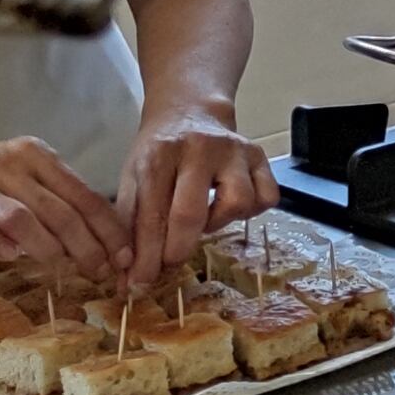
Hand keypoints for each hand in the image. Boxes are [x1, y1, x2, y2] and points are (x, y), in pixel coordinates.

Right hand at [0, 137, 130, 279]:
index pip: (84, 194)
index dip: (109, 229)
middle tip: (101, 272)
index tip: (126, 257)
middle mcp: (7, 164)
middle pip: (60, 211)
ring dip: (48, 249)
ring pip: (23, 220)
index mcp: (34, 154)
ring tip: (61, 268)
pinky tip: (10, 258)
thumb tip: (104, 244)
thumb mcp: (22, 183)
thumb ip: (57, 204)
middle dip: (88, 247)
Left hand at [119, 102, 275, 288]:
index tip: (139, 284)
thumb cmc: (158, 152)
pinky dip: (249, 211)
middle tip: (169, 265)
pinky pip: (266, 197)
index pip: (151, 215)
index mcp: (159, 154)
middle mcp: (198, 148)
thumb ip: (129, 224)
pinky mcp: (260, 156)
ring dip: (217, 224)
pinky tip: (228, 206)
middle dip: (177, 250)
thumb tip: (128, 276)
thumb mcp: (133, 177)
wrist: (190, 110)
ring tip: (203, 220)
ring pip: (238, 204)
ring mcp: (234, 150)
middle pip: (191, 214)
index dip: (146, 256)